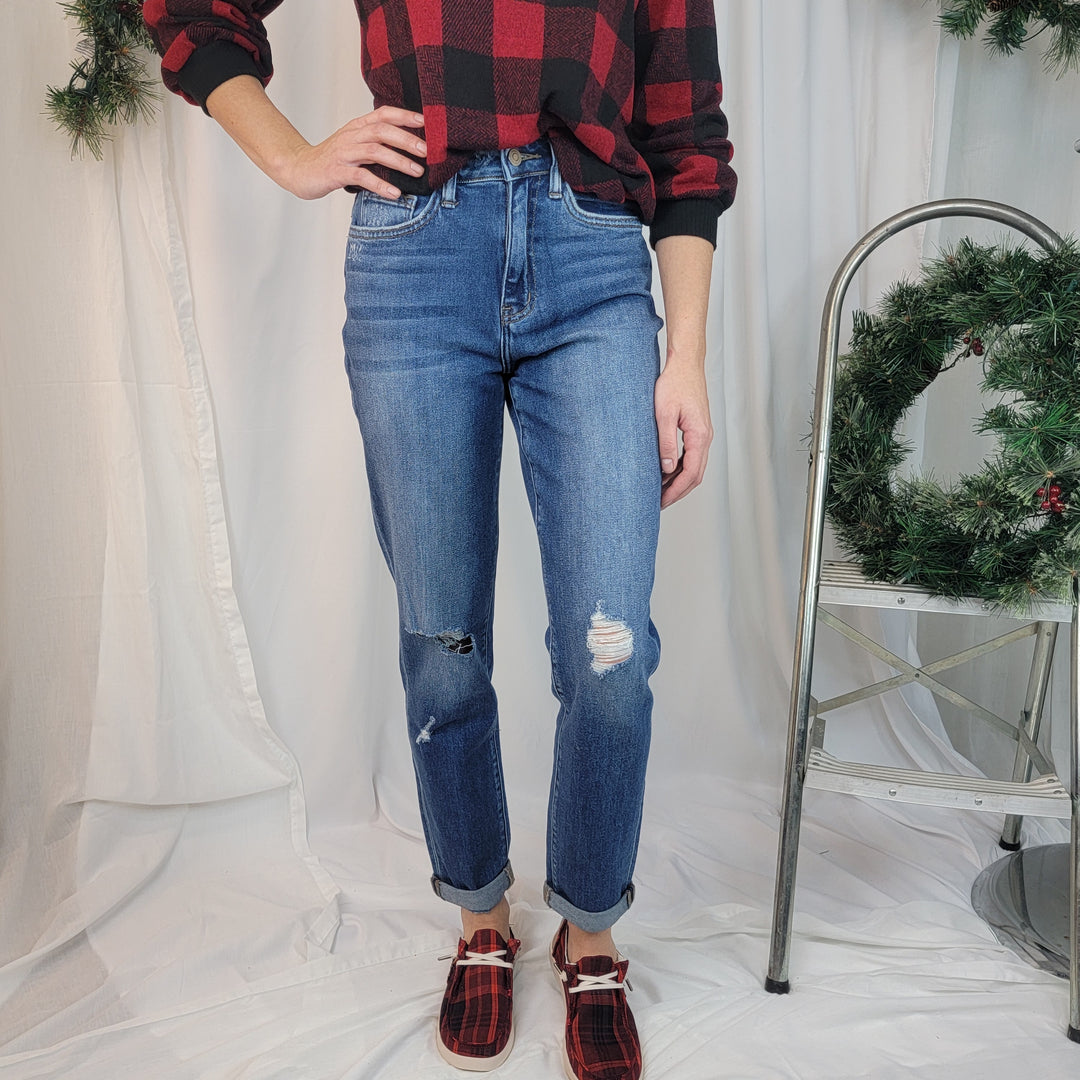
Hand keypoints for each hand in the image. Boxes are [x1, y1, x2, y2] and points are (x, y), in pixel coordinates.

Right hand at [275, 105, 427, 200]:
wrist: (299, 170)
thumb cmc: (332, 160)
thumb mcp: (355, 145)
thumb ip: (376, 143)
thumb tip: (409, 148)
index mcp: (357, 127)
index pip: (383, 114)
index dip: (404, 116)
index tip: (425, 121)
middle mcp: (351, 136)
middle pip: (382, 130)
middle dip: (407, 139)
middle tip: (427, 151)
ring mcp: (343, 153)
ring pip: (374, 151)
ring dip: (399, 161)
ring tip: (417, 171)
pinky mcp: (336, 172)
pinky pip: (361, 177)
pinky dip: (380, 185)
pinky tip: (394, 193)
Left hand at [654, 358, 712, 508]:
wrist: (685, 363)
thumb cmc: (674, 383)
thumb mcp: (664, 414)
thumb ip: (666, 443)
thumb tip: (666, 468)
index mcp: (700, 436)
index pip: (691, 473)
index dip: (676, 491)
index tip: (662, 501)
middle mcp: (706, 437)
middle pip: (696, 475)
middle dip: (678, 491)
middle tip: (659, 502)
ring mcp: (703, 434)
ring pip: (695, 467)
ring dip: (679, 481)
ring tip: (660, 490)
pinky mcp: (698, 429)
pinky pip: (692, 456)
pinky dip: (680, 468)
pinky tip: (665, 471)